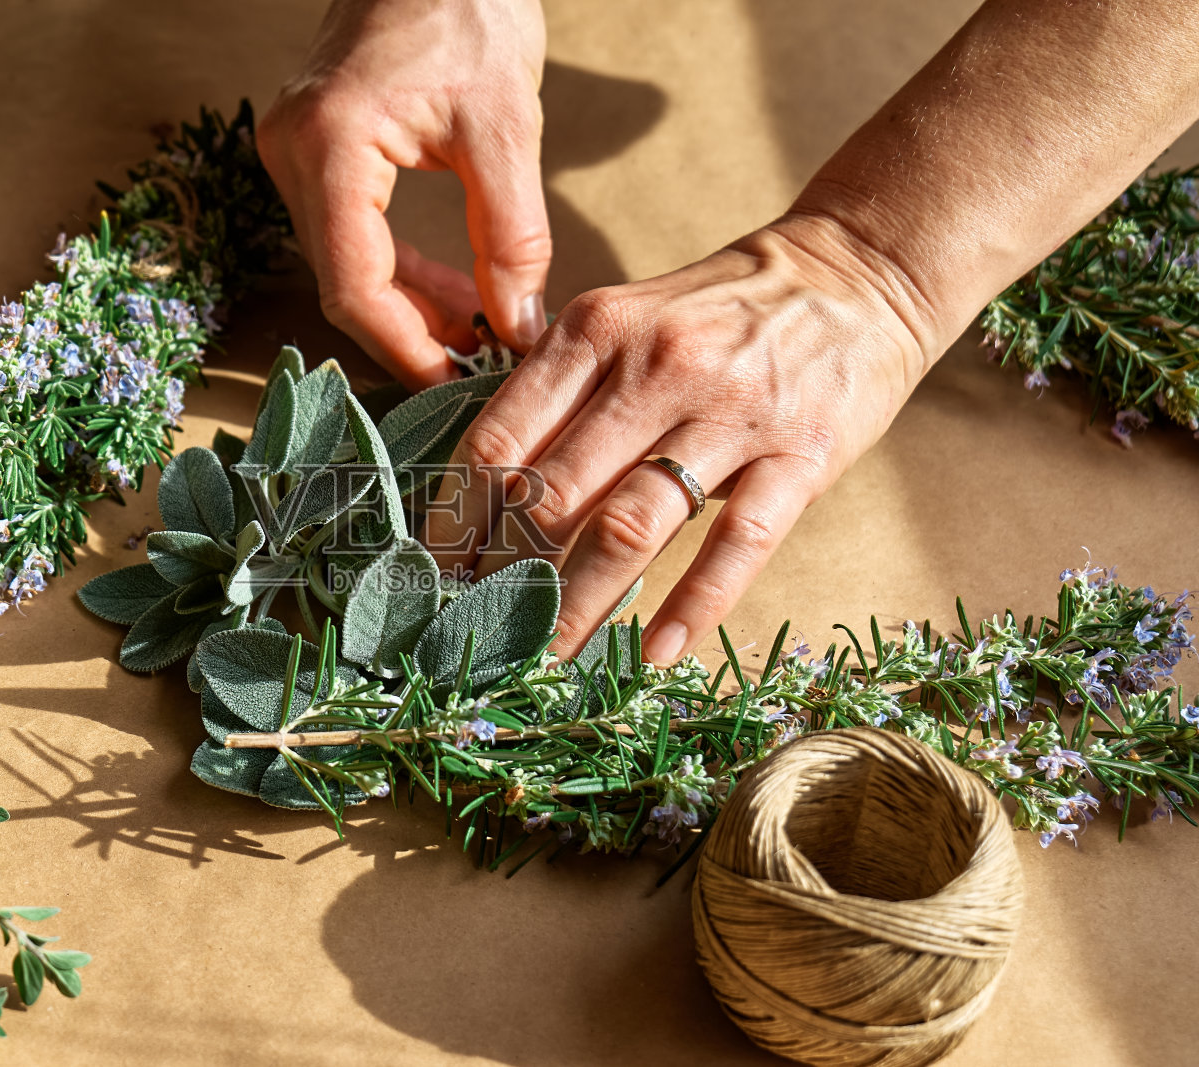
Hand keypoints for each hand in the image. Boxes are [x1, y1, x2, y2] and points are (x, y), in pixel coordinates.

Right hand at [257, 0, 550, 390]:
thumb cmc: (467, 7)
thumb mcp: (506, 128)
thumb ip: (511, 238)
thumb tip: (515, 325)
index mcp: (330, 147)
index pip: (354, 285)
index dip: (404, 347)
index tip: (456, 382)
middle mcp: (292, 156)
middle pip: (343, 284)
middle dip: (412, 332)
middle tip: (478, 360)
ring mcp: (293, 155)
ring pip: (345, 266)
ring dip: (409, 306)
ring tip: (476, 327)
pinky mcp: (312, 154)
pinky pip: (350, 236)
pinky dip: (399, 269)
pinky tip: (450, 290)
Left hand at [425, 214, 936, 661]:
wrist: (858, 272)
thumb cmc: (721, 309)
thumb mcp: (626, 322)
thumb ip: (562, 392)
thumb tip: (491, 490)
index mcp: (595, 331)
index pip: (499, 438)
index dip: (458, 516)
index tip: (436, 571)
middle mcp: (653, 368)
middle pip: (552, 493)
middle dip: (505, 574)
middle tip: (480, 629)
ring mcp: (729, 414)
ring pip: (628, 526)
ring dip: (576, 604)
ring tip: (545, 657)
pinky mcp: (800, 456)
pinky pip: (736, 542)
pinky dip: (692, 605)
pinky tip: (653, 652)